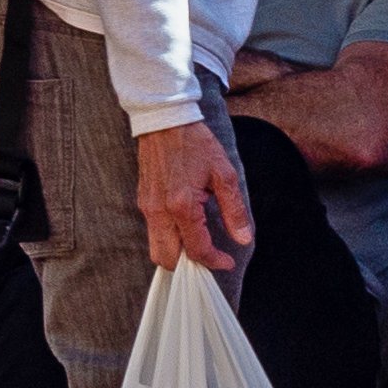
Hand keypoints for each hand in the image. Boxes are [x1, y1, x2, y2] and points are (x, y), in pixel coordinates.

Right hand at [127, 118, 251, 275]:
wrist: (165, 122)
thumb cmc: (196, 144)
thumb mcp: (224, 174)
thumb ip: (234, 210)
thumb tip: (243, 238)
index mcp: (182, 206)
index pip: (197, 250)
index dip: (215, 261)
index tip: (227, 261)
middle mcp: (160, 212)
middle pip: (167, 259)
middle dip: (189, 266)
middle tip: (210, 258)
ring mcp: (147, 208)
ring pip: (156, 248)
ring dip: (177, 253)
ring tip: (198, 245)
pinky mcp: (143, 201)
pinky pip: (153, 232)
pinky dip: (168, 239)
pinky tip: (186, 228)